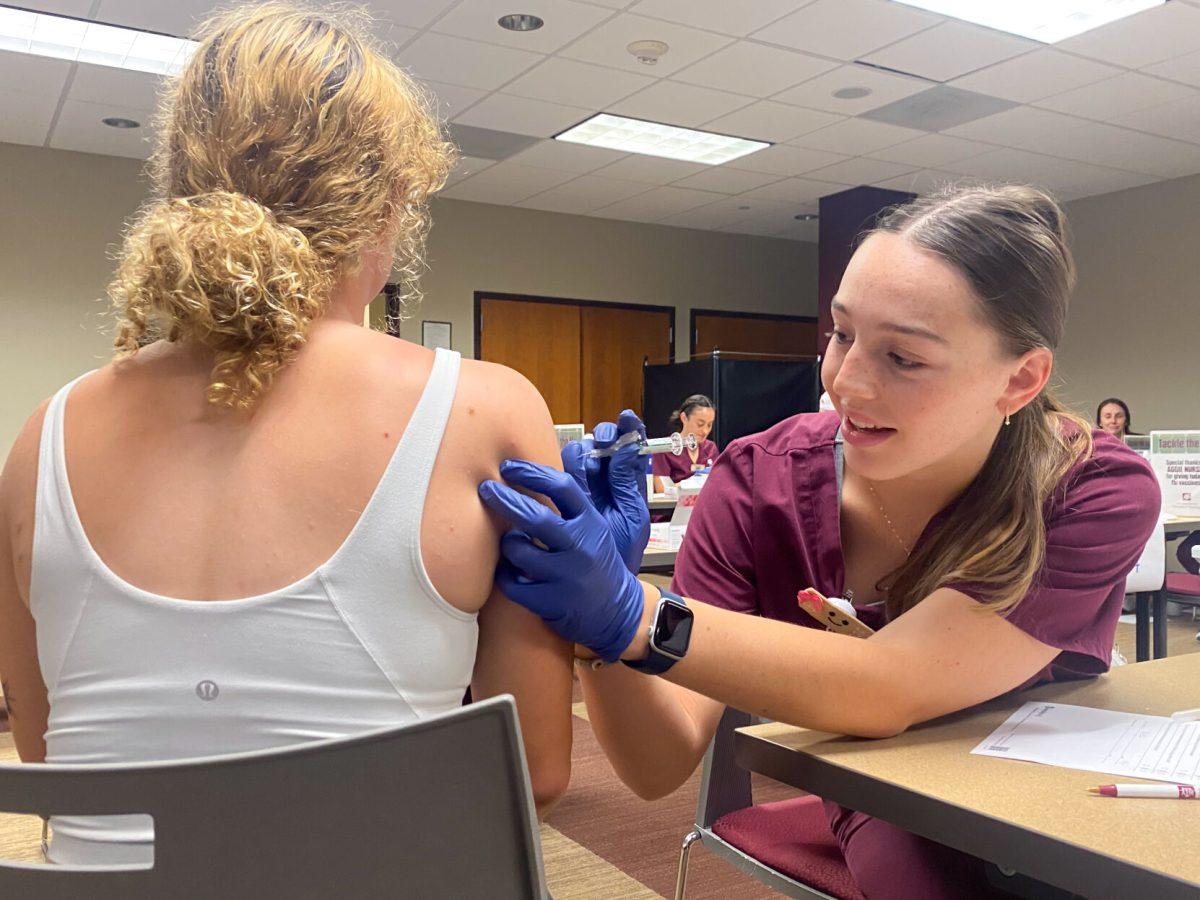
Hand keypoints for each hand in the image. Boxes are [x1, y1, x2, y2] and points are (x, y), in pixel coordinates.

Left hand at [479, 461, 647, 663]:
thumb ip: (571, 504)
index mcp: (591, 523)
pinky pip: (511, 584)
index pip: (562, 488)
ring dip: (507, 544)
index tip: (508, 466)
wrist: (616, 612)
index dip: (532, 473)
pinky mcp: (551, 602)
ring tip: (511, 544)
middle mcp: (580, 548)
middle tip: (485, 489)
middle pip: (535, 517)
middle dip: (504, 499)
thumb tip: (538, 470)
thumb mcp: (594, 528)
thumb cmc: (597, 563)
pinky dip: (504, 575)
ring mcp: (566, 577)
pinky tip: (509, 572)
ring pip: (518, 551)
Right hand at [561, 410, 649, 572]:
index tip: (626, 417)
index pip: (629, 449)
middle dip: (606, 436)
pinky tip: (573, 465)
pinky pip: (561, 472)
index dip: (628, 429)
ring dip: (586, 449)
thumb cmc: (622, 551)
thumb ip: (627, 482)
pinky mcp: (561, 498)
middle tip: (606, 439)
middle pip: (602, 445)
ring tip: (592, 454)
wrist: (602, 586)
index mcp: (626, 484)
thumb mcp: (632, 516)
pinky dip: (566, 464)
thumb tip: (628, 446)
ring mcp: (581, 488)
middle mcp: (603, 482)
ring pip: (580, 454)